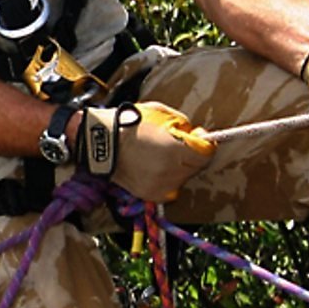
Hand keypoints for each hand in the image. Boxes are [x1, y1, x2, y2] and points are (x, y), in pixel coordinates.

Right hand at [78, 102, 215, 202]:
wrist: (101, 142)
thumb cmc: (131, 124)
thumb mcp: (162, 113)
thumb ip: (184, 125)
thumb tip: (198, 136)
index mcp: (175, 150)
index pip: (207, 153)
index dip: (205, 143)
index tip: (198, 136)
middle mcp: (171, 172)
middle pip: (197, 167)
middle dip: (191, 155)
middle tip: (176, 143)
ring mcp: (161, 185)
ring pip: (184, 178)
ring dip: (180, 167)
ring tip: (162, 155)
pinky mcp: (151, 194)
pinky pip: (170, 187)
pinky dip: (167, 178)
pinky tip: (154, 166)